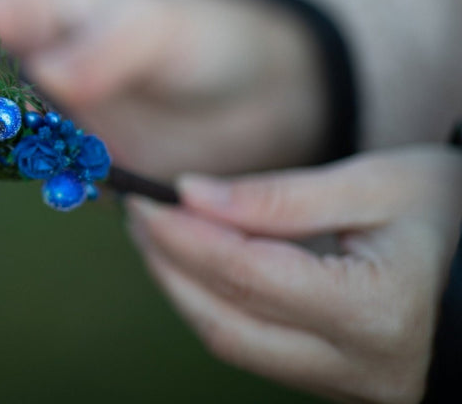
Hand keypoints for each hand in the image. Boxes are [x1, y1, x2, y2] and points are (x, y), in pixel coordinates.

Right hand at [0, 0, 328, 177]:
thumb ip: (104, 50)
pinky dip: (57, 183)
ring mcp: (42, 109)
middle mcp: (25, 57)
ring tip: (81, 158)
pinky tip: (95, 183)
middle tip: (43, 134)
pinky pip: (38, 174)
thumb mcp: (157, 31)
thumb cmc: (200, 37)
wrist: (252, 92)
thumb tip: (49, 80)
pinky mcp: (65, 154)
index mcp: (30, 7)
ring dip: (27, 157)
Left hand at [126, 146, 461, 402]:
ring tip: (157, 232)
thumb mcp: (377, 185)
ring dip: (183, 287)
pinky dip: (215, 303)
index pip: (246, 274)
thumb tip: (190, 194)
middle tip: (138, 211)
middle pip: (225, 320)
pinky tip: (197, 263)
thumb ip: (280, 196)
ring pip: (232, 342)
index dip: (185, 235)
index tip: (145, 196)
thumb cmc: (453, 213)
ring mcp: (347, 385)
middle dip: (169, 264)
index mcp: (375, 311)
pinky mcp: (337, 384)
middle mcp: (357, 366)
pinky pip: (255, 348)